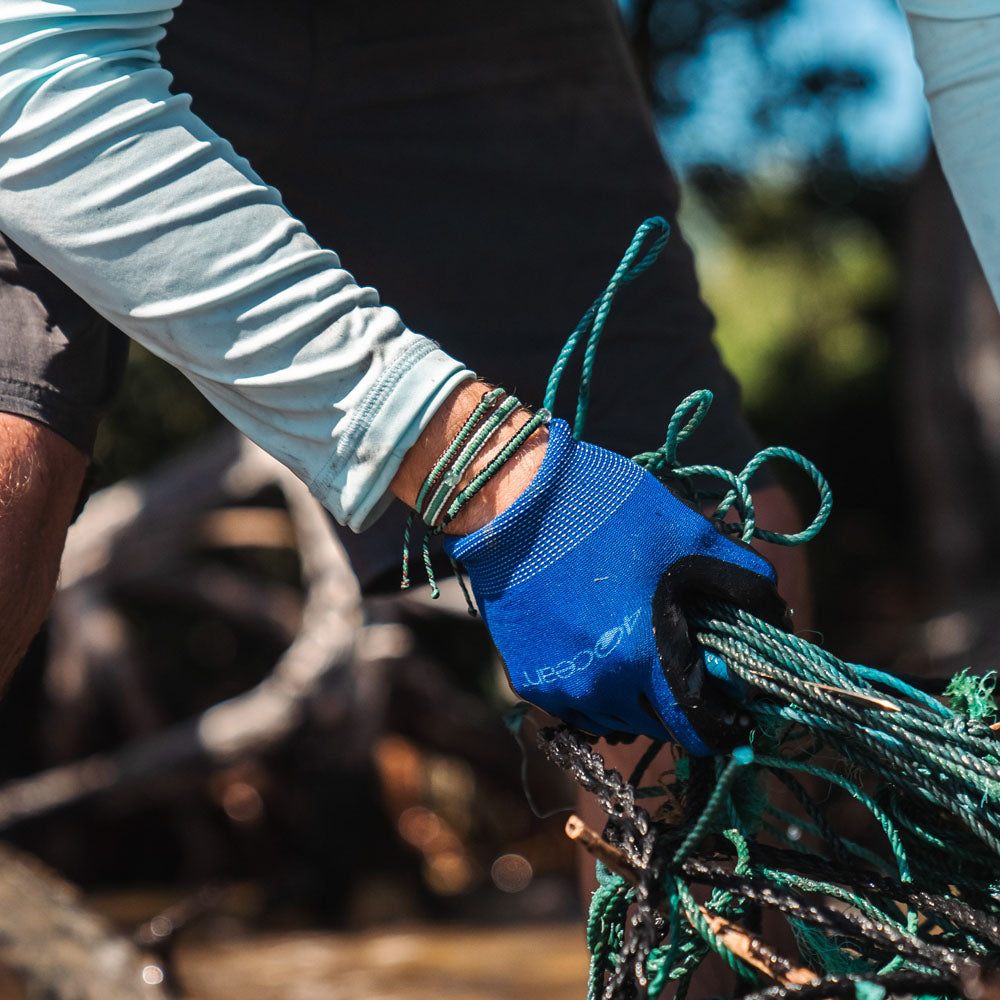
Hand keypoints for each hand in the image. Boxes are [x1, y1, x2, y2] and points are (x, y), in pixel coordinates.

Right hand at [443, 418, 786, 753]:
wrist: (512, 499)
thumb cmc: (607, 509)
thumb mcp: (688, 532)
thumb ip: (740, 578)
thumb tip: (775, 614)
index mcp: (646, 658)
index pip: (698, 733)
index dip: (720, 721)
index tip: (728, 702)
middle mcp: (600, 689)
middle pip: (658, 726)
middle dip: (677, 700)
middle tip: (678, 656)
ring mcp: (559, 689)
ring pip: (614, 720)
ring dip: (634, 696)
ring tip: (633, 645)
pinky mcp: (526, 680)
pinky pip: (576, 705)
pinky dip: (594, 687)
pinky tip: (593, 642)